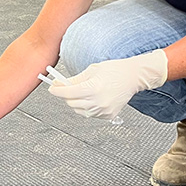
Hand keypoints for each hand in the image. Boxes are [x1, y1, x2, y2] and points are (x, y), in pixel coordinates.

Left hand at [48, 49, 168, 119]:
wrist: (133, 77)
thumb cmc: (115, 70)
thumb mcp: (92, 70)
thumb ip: (75, 80)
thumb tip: (60, 84)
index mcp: (92, 88)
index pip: (67, 93)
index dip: (56, 90)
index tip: (52, 88)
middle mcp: (97, 101)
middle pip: (71, 103)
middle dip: (66, 95)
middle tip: (65, 87)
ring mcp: (103, 110)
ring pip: (79, 110)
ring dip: (75, 102)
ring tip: (82, 92)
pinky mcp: (108, 115)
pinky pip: (90, 114)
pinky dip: (86, 107)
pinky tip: (91, 98)